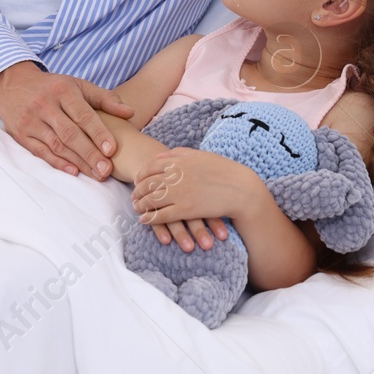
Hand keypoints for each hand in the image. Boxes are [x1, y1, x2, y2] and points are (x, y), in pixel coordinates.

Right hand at [0, 62, 133, 178]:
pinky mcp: (21, 134)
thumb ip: (104, 98)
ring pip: (56, 145)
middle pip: (70, 133)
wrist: (13, 84)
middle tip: (107, 169)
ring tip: (97, 174)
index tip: (112, 150)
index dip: (98, 133)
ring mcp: (31, 121)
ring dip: (78, 161)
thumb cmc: (53, 87)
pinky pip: (41, 152)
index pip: (82, 114)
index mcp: (62, 90)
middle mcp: (44, 105)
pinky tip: (74, 171)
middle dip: (90, 153)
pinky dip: (57, 163)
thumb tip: (130, 112)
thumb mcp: (78, 85)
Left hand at [132, 148, 258, 249]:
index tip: (137, 182)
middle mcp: (175, 175)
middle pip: (147, 184)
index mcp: (178, 161)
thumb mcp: (199, 155)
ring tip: (137, 209)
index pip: (150, 168)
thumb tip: (159, 156)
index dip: (141, 176)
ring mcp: (179, 193)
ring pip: (151, 200)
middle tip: (133, 198)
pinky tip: (144, 220)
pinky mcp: (185, 209)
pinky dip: (149, 218)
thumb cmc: (222, 170)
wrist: (240, 189)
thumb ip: (177, 153)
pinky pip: (161, 215)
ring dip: (140, 205)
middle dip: (137, 192)